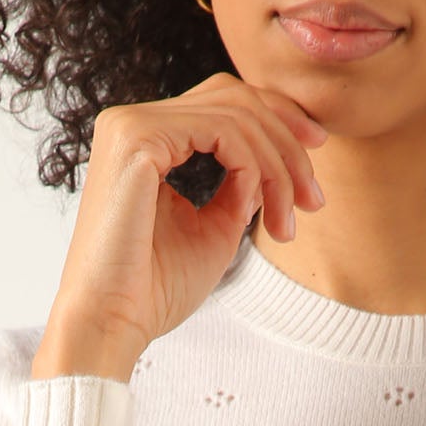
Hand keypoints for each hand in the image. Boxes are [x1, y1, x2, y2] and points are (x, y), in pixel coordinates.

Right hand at [31, 73, 327, 379]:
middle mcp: (132, 122)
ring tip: (291, 220)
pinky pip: (224, 133)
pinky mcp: (137, 139)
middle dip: (288, 142)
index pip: (222, 104)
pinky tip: (265, 209)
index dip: (276, 123)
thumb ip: (242, 188)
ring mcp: (131, 125)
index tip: (313, 164)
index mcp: (145, 140)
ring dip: (279, 164)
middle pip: (234, 99)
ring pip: (236, 113)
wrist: (110, 326)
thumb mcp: (214, 231)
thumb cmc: (153, 292)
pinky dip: (257, 166)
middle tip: (314, 199)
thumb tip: (274, 160)